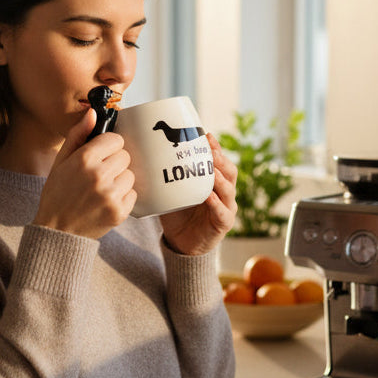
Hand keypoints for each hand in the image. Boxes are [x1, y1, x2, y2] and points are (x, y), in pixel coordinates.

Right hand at [34, 110, 136, 238]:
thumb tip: (93, 113)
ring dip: (120, 180)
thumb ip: (77, 135)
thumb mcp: (60, 162)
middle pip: (125, 156)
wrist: (58, 231)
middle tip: (100, 175)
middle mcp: (99, 175)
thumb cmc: (58, 194)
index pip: (116, 139)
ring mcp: (110, 195)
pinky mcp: (119, 212)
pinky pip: (133, 194)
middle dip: (115, 163)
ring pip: (131, 175)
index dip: (109, 146)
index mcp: (84, 159)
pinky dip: (123, 197)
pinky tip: (107, 202)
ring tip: (103, 190)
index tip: (101, 155)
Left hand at [159, 133, 237, 255]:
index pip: (220, 161)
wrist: (182, 242)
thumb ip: (169, 176)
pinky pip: (222, 212)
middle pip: (230, 172)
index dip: (216, 148)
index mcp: (215, 182)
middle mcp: (224, 193)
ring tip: (212, 171)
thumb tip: (147, 154)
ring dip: (221, 180)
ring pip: (229, 190)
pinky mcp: (223, 224)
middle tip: (211, 151)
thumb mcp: (173, 191)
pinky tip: (209, 196)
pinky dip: (216, 204)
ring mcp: (226, 208)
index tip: (207, 136)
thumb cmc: (178, 213)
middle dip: (221, 160)